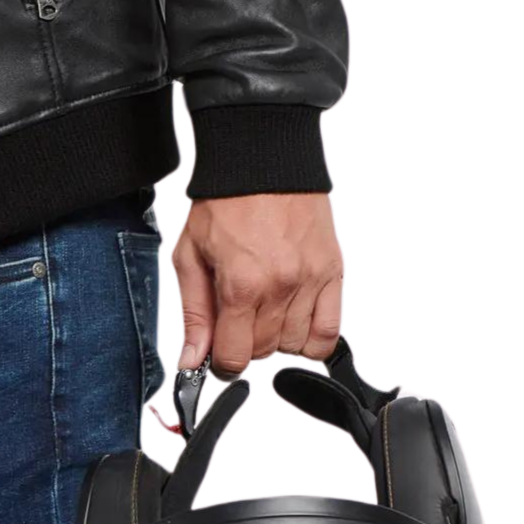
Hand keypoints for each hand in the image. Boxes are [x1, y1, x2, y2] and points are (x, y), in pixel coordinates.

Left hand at [169, 193, 344, 379]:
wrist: (263, 159)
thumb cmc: (224, 200)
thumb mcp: (189, 253)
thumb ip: (193, 312)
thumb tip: (191, 359)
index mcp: (240, 283)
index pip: (234, 357)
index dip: (221, 364)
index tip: (218, 356)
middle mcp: (280, 287)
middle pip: (265, 352)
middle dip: (245, 345)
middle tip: (236, 318)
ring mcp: (311, 281)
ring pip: (295, 346)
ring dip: (276, 340)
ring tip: (264, 310)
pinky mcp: (334, 273)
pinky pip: (330, 332)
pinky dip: (313, 339)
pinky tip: (295, 322)